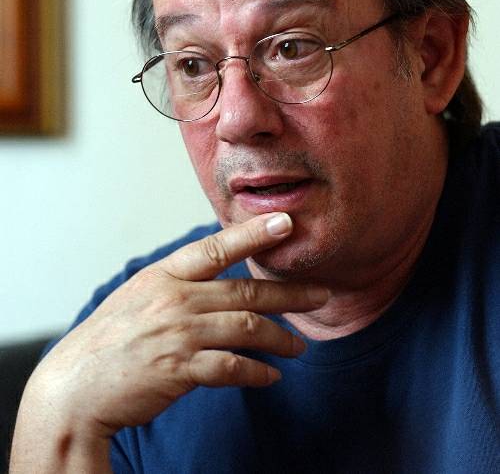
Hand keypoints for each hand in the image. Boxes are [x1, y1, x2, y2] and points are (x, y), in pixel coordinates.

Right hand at [23, 213, 328, 439]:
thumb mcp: (139, 295)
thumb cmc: (109, 339)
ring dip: (281, 338)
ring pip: (247, 328)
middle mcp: (175, 299)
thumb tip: (216, 279)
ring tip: (300, 346)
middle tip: (322, 293)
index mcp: (165, 275)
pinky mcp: (179, 369)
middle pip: (246, 290)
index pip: (216, 247)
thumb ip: (178, 284)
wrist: (75, 385)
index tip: (286, 222)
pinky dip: (257, 372)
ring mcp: (179, 333)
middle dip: (290, 292)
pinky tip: (271, 376)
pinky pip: (232, 367)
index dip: (253, 233)